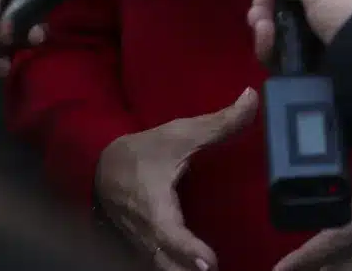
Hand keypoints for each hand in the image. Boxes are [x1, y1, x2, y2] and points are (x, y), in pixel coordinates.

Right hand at [96, 89, 259, 270]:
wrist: (98, 165)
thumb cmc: (143, 151)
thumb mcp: (180, 134)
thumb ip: (219, 122)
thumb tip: (253, 98)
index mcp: (154, 206)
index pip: (170, 235)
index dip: (189, 251)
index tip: (211, 263)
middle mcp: (146, 232)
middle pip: (167, 264)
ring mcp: (142, 244)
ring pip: (162, 268)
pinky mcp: (142, 248)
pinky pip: (158, 265)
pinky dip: (177, 269)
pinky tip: (196, 270)